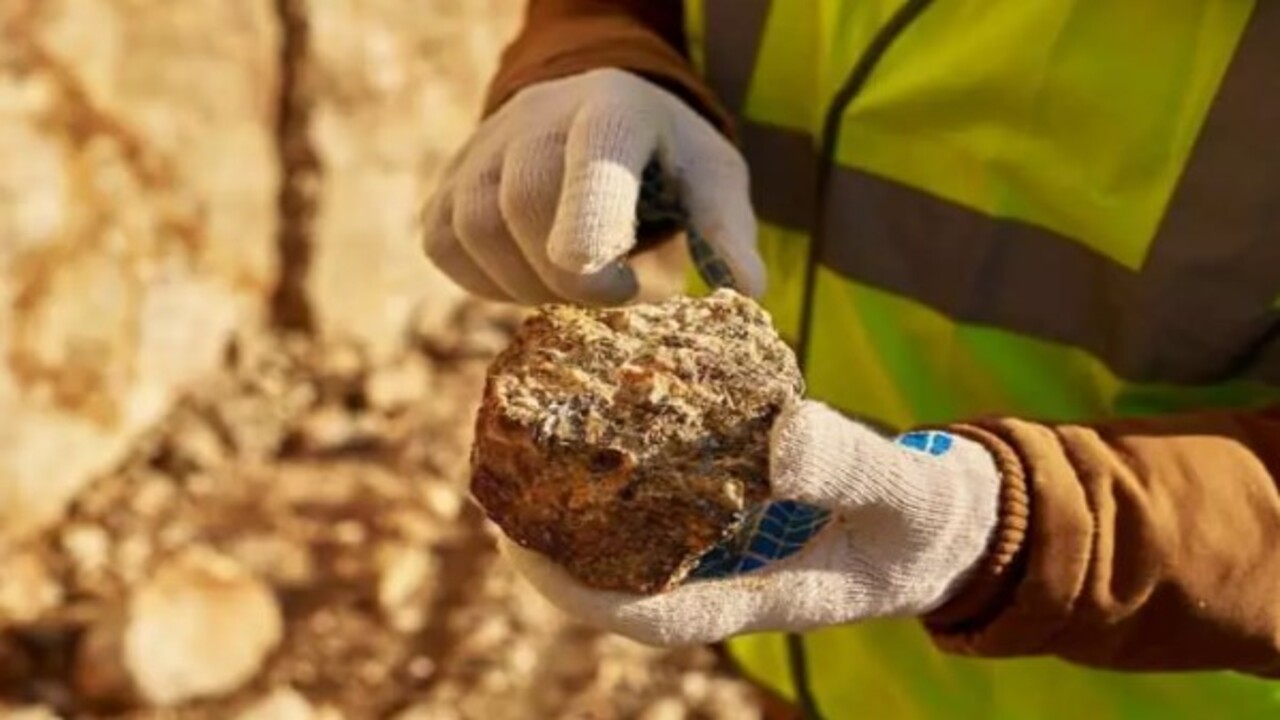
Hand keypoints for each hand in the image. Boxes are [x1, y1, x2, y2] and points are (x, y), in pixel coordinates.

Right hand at [421, 68, 764, 304]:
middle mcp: (538, 114)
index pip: (594, 155)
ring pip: (475, 228)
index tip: (597, 272)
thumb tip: (750, 291)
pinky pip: (444, 245)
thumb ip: (726, 228)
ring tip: (575, 284)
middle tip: (616, 294)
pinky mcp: (447, 183)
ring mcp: (482, 146)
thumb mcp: (711, 179)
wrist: (591, 120)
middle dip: (570, 276)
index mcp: (616, 107)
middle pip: (526, 201)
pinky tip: (531, 276)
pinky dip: (487, 281)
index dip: (589, 214)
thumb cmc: (664, 161)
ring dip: (527, 284)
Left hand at [498, 401, 1001, 645]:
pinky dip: (632, 457)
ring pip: (636, 534)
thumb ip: (850, 466)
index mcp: (761, 596)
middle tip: (494, 481)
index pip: (651, 612)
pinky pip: (669, 490)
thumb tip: (779, 434)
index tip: (519, 550)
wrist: (950, 521)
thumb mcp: (903, 493)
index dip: (580, 591)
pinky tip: (605, 407)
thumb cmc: (927, 521)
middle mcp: (730, 575)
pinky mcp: (737, 505)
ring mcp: (730, 544)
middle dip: (552, 540)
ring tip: (525, 441)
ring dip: (580, 498)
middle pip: (620, 574)